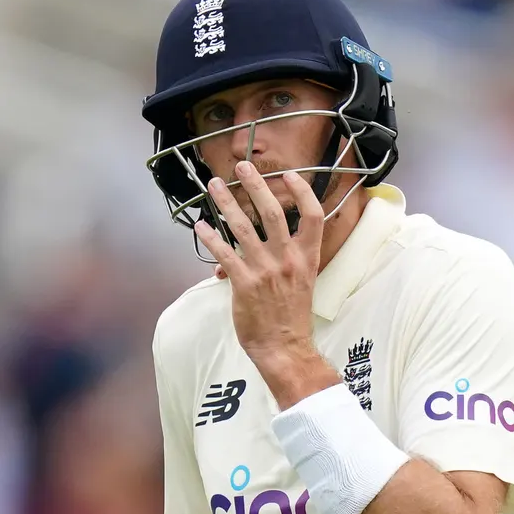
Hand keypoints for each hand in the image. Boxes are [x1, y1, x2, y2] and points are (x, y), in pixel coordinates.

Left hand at [195, 162, 327, 384]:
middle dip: (256, 185)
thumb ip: (287, 258)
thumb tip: (261, 244)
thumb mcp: (303, 282)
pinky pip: (223, 253)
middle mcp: (288, 260)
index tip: (290, 176)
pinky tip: (200, 226)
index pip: (312, 216)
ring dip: (226, 203)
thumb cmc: (292, 316)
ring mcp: (266, 270)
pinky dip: (210, 238)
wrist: (284, 346)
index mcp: (307, 258)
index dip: (302, 192)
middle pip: (273, 212)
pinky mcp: (244, 283)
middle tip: (242, 167)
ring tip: (214, 186)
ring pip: (243, 227)